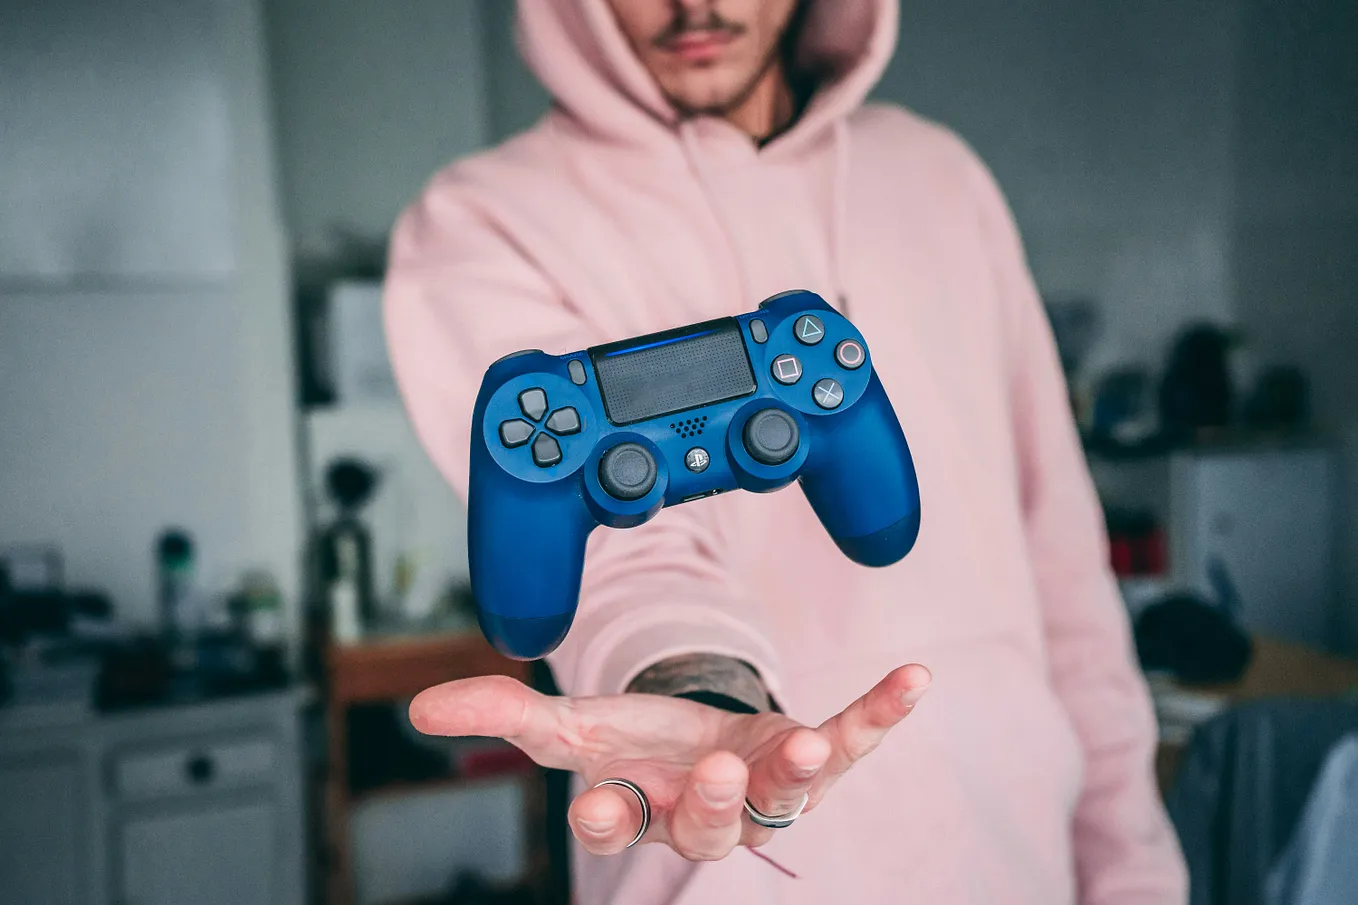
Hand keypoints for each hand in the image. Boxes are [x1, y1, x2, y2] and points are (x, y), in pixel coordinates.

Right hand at [408, 663, 930, 861]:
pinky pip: (852, 740)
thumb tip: (421, 709)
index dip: (610, 818)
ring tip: (805, 744)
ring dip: (798, 770)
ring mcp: (767, 788)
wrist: (700, 734)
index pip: (618, 825)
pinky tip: (913, 679)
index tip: (602, 803)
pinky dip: (882, 712)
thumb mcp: (570, 723)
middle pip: (712, 824)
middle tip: (722, 771)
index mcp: (643, 808)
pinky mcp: (813, 753)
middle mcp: (708, 810)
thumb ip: (503, 718)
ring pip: (785, 796)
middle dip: (716, 802)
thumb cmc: (636, 744)